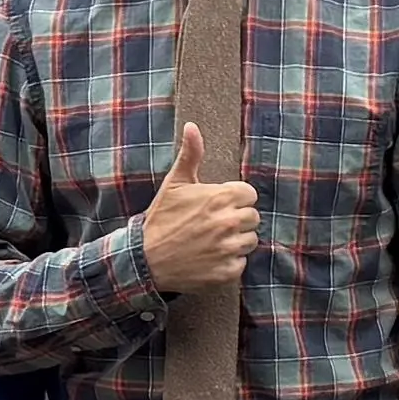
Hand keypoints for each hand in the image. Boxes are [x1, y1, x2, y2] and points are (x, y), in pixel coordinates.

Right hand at [142, 119, 262, 295]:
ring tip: (211, 241)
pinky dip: (229, 263)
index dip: (235, 199)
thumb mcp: (174, 183)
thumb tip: (192, 127)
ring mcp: (229, 248)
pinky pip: (241, 264)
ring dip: (235, 241)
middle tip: (213, 225)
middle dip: (237, 220)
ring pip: (250, 241)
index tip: (218, 205)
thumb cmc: (161, 219)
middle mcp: (229, 222)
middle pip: (252, 218)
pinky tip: (210, 258)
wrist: (146, 259)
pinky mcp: (227, 272)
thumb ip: (190, 154)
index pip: (250, 195)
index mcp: (220, 197)